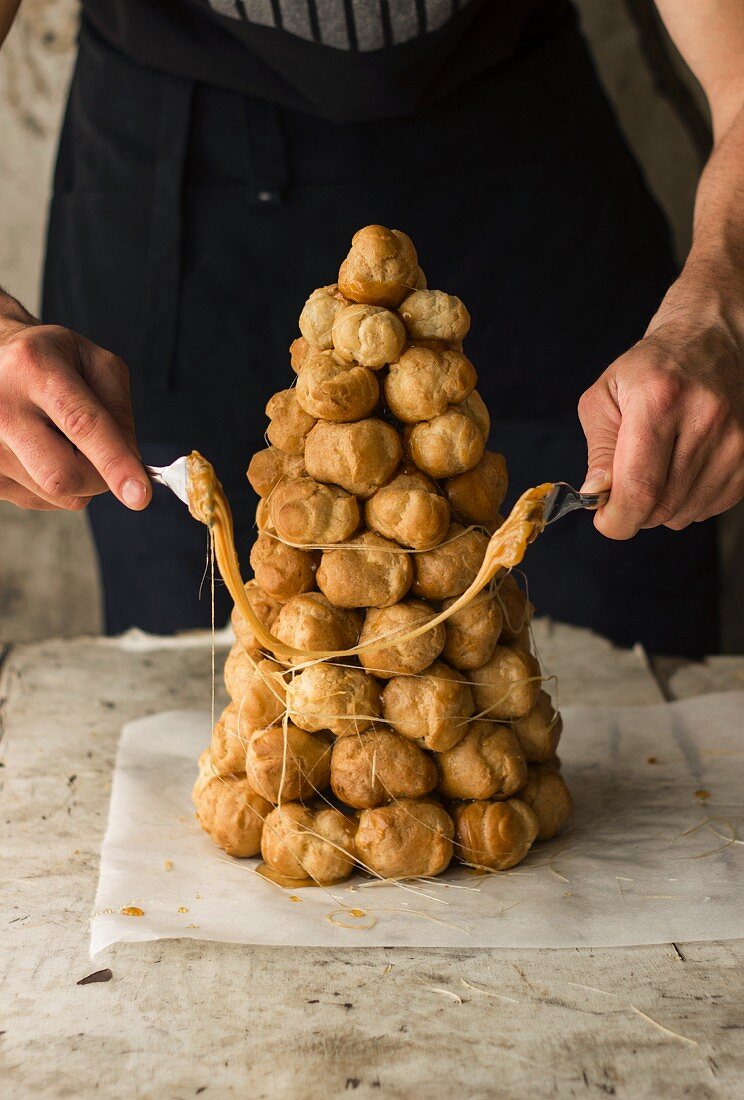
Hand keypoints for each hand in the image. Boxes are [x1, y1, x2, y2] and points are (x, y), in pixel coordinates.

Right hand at [0, 296, 150, 511]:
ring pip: (54, 493)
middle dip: (98, 477)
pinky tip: (43, 450)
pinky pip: (38, 500)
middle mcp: (3, 406)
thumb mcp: (97, 365)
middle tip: (102, 454)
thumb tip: (129, 465)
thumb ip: (119, 413)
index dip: (115, 463)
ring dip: (77, 478)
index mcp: (35, 368)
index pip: (82, 424)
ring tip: (59, 437)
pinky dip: (55, 484)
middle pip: (62, 475)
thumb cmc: (52, 362)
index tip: (139, 495)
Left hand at [577, 280, 743, 538]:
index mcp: (660, 399)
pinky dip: (689, 500)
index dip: (617, 520)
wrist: (710, 341)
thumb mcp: (605, 397)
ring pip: (686, 512)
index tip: (605, 521)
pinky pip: (711, 507)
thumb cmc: (648, 370)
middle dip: (634, 511)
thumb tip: (598, 496)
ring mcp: (738, 438)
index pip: (639, 487)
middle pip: (662, 507)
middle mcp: (706, 418)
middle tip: (625, 487)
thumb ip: (599, 451)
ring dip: (662, 506)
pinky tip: (683, 467)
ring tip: (658, 467)